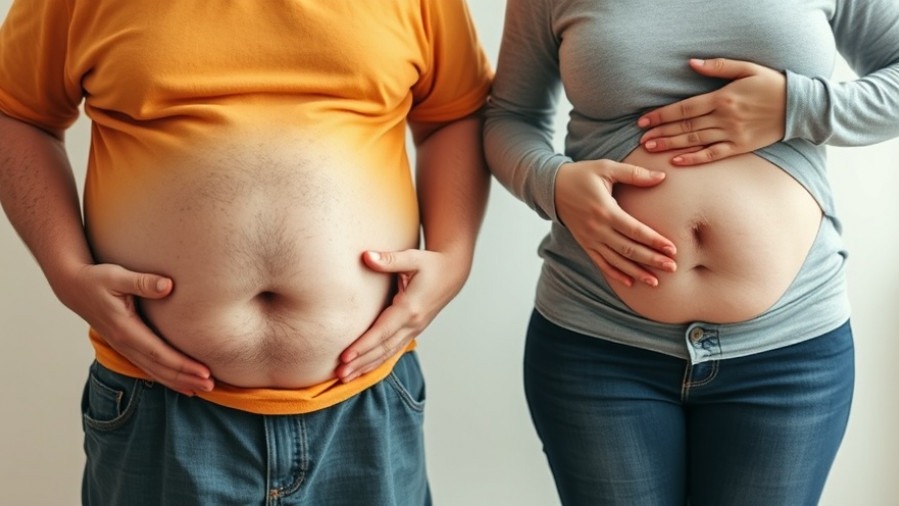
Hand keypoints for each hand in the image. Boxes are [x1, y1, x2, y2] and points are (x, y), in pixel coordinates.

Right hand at [64, 263, 213, 395]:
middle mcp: (124, 343)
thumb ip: (143, 282)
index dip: (183, 365)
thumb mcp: (117, 276)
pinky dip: (165, 377)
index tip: (204, 372)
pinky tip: (181, 383)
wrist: (74, 287)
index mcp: (125, 329)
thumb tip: (168, 285)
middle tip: (212, 386)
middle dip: (186, 378)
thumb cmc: (97, 279)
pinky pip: (148, 367)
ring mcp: (124, 347)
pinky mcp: (125, 345)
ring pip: (154, 371)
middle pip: (159, 368)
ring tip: (202, 389)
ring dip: (178, 382)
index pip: (159, 353)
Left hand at [336, 248, 467, 382]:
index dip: (363, 345)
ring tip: (346, 378)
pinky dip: (378, 361)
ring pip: (388, 353)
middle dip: (361, 363)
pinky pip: (393, 350)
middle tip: (339, 374)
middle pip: (383, 349)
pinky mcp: (412, 331)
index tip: (345, 356)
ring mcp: (414, 329)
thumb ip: (389, 260)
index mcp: (410, 308)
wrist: (452, 273)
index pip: (382, 332)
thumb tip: (366, 256)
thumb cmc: (431, 264)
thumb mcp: (412, 258)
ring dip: (367, 366)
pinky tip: (364, 370)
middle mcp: (413, 324)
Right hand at [555, 160, 676, 286]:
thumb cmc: (582, 174)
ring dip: (636, 272)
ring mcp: (590, 239)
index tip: (672, 249)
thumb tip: (661, 177)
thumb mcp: (606, 167)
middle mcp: (597, 228)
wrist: (552, 187)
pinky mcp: (585, 244)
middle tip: (672, 267)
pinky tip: (630, 283)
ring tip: (656, 282)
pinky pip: (601, 263)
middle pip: (628, 249)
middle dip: (651, 260)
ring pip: (616, 260)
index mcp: (604, 210)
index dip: (654, 241)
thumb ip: (634, 174)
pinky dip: (615, 274)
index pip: (634, 230)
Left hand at [638, 58, 786, 164]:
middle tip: (641, 137)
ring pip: (695, 140)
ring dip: (671, 145)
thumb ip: (718, 67)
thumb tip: (691, 63)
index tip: (644, 119)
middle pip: (685, 125)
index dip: (662, 114)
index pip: (684, 107)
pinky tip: (677, 161)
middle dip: (661, 131)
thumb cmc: (771, 84)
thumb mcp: (746, 68)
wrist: (799, 106)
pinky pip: (713, 155)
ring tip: (650, 148)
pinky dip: (694, 158)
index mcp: (722, 97)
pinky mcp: (740, 147)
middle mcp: (724, 117)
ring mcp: (731, 134)